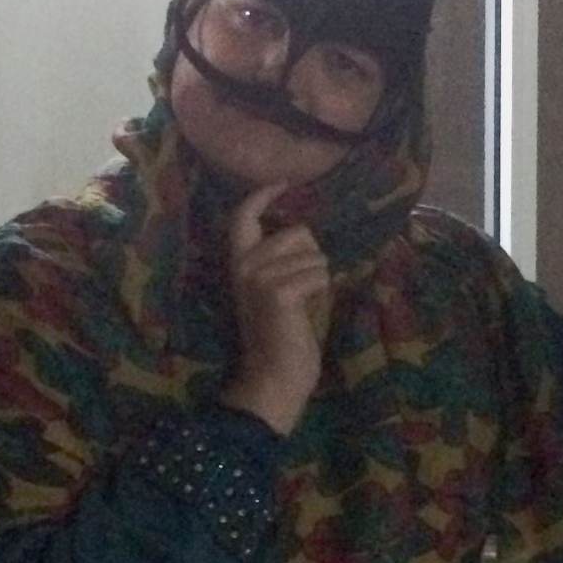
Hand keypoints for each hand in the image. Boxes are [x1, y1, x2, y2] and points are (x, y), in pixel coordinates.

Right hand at [217, 182, 331, 436]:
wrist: (275, 377)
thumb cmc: (285, 335)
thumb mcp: (282, 287)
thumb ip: (287, 259)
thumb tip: (307, 230)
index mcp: (240, 263)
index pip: (243, 217)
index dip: (263, 195)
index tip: (285, 184)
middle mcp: (243, 264)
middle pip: (298, 231)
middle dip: (314, 254)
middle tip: (305, 289)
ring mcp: (258, 276)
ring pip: (315, 254)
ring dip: (320, 278)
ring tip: (305, 305)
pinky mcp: (278, 291)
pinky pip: (320, 274)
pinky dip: (323, 292)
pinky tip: (308, 312)